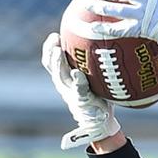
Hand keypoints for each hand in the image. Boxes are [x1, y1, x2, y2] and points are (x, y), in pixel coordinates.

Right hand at [42, 33, 118, 149]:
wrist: (100, 121)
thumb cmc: (99, 97)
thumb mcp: (94, 79)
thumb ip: (94, 66)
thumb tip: (107, 43)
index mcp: (64, 78)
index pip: (51, 61)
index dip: (49, 47)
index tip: (55, 36)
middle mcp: (64, 84)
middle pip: (52, 65)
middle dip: (51, 51)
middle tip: (55, 38)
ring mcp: (71, 92)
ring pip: (60, 75)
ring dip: (58, 62)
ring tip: (58, 51)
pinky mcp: (81, 100)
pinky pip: (78, 89)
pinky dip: (77, 81)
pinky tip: (77, 73)